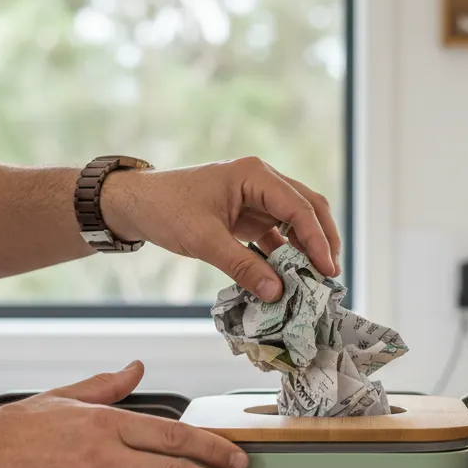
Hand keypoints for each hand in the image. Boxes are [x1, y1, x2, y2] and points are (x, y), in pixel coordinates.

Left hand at [102, 156, 340, 300]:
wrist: (135, 204)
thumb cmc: (166, 210)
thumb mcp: (205, 240)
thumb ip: (242, 267)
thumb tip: (276, 293)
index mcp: (254, 175)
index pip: (299, 207)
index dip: (317, 239)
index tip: (327, 269)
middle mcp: (261, 181)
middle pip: (307, 208)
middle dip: (323, 240)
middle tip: (331, 273)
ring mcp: (256, 198)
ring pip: (296, 221)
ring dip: (307, 248)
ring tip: (317, 278)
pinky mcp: (247, 216)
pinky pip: (277, 235)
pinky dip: (286, 254)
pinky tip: (291, 277)